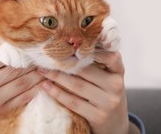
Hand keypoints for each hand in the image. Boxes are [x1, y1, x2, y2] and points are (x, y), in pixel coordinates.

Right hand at [0, 53, 42, 133]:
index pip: (1, 56)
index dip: (17, 51)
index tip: (28, 46)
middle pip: (13, 68)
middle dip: (30, 62)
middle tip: (42, 56)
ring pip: (21, 82)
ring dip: (37, 75)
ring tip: (46, 67)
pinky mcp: (1, 110)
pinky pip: (22, 98)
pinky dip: (35, 90)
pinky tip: (42, 83)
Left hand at [38, 17, 129, 133]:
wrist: (115, 123)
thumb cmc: (105, 92)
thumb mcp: (108, 76)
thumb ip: (97, 60)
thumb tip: (72, 38)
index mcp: (119, 71)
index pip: (108, 54)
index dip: (90, 47)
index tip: (69, 42)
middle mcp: (116, 85)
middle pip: (86, 69)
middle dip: (64, 62)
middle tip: (45, 56)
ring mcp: (108, 102)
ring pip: (77, 85)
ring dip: (56, 76)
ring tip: (42, 70)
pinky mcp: (98, 116)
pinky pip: (73, 102)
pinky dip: (57, 93)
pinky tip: (46, 86)